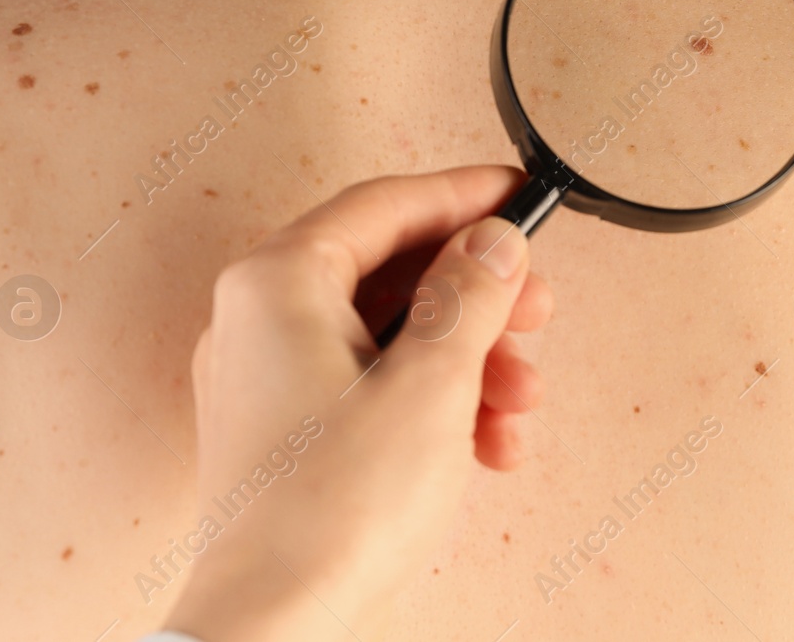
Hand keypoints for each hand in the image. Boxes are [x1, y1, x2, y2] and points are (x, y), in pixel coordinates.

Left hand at [163, 167, 552, 641]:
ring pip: (390, 335)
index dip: (461, 197)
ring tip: (518, 402)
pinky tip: (487, 443)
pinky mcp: (288, 434)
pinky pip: (373, 388)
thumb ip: (470, 294)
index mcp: (278, 284)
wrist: (280, 627)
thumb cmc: (333, 510)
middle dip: (477, 298)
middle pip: (392, 272)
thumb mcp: (432, 381)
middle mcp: (260, 321)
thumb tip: (492, 241)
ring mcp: (269, 380)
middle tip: (534, 311)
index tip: (515, 195)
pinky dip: (435, 402)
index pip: (383, 206)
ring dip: (469, 360)